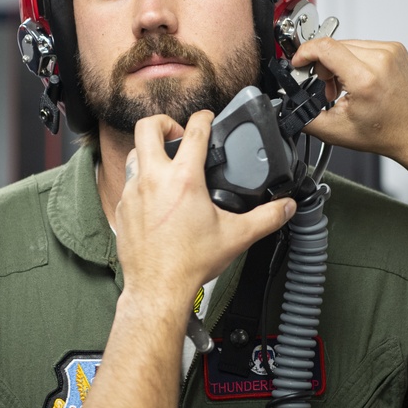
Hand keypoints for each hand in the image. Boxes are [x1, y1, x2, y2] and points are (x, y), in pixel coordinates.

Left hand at [114, 110, 295, 305]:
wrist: (158, 289)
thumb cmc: (190, 263)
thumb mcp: (237, 236)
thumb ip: (266, 218)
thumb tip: (286, 207)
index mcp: (183, 179)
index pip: (194, 129)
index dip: (205, 117)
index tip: (208, 119)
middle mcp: (153, 179)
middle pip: (147, 126)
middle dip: (164, 123)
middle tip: (178, 135)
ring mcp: (133, 192)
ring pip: (134, 153)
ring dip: (150, 152)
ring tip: (167, 165)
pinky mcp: (122, 208)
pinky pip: (129, 183)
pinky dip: (142, 182)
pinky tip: (156, 197)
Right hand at [292, 38, 407, 165]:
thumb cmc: (384, 132)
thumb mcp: (335, 131)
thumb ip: (304, 116)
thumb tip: (289, 104)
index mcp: (365, 79)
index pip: (325, 47)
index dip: (305, 53)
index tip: (299, 63)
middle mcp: (381, 60)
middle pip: (334, 46)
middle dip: (323, 65)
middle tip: (329, 88)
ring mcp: (391, 51)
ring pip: (347, 44)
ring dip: (338, 61)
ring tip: (345, 85)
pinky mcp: (395, 48)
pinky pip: (362, 44)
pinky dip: (353, 59)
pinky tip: (357, 77)